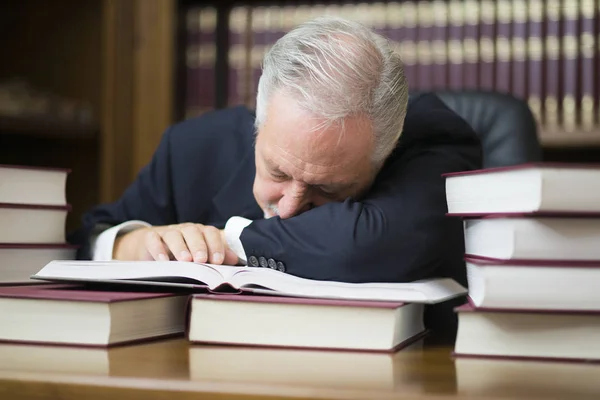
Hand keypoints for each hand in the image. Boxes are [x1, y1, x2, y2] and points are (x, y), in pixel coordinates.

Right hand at [113, 223, 238, 264]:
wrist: (150, 246)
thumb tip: (236, 260)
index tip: (219, 260)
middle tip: (202, 260)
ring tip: (185, 260)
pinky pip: (153, 240)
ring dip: (180, 247)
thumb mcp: (200, 254)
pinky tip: (163, 260)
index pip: (210, 233)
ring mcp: (167, 232)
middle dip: (199, 245)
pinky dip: (158, 249)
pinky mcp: (150, 238)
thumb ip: (218, 256)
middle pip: (193, 232)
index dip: (216, 245)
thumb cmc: (181, 251)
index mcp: (199, 232)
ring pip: (174, 234)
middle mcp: (184, 230)